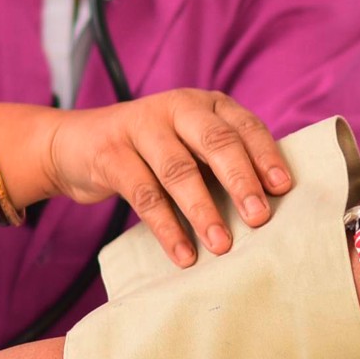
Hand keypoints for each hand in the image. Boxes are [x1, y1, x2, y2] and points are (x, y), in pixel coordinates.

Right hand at [46, 89, 290, 266]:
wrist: (76, 143)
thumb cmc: (151, 151)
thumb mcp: (188, 143)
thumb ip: (220, 161)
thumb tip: (269, 204)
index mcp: (205, 104)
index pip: (244, 126)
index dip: (265, 156)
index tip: (282, 189)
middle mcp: (177, 108)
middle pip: (216, 142)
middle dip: (240, 181)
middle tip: (259, 218)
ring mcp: (141, 127)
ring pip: (179, 170)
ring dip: (203, 211)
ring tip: (222, 245)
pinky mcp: (111, 153)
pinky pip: (144, 194)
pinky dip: (166, 227)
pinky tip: (183, 254)